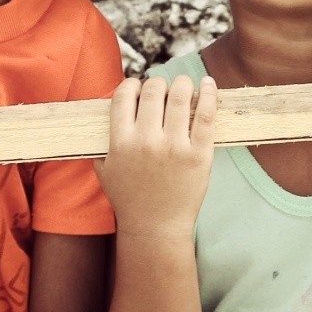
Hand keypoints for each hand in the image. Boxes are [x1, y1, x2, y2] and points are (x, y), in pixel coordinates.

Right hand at [98, 75, 215, 238]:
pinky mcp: (199, 154)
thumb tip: (111, 110)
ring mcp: (174, 147)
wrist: (156, 228)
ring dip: (182, 83)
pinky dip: (208, 94)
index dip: (132, 85)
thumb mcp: (105, 170)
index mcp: (121, 142)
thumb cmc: (130, 199)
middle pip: (153, 90)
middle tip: (162, 89)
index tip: (138, 87)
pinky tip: (207, 84)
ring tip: (183, 84)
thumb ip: (103, 140)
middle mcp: (146, 141)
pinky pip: (206, 115)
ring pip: (180, 96)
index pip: (124, 96)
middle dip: (157, 83)